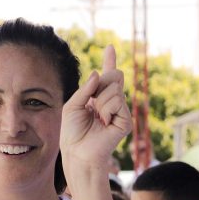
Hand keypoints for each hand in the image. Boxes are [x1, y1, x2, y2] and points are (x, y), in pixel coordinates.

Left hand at [60, 46, 131, 173]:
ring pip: (115, 88)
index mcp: (98, 98)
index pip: (106, 77)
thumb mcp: (72, 105)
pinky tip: (103, 122)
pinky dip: (106, 109)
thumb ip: (85, 89)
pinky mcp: (126, 121)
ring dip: (100, 101)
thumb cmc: (72, 132)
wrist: (77, 152)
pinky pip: (118, 101)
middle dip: (102, 84)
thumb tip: (98, 73)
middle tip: (93, 102)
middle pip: (114, 76)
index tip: (110, 47)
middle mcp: (111, 103)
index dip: (109, 62)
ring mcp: (120, 111)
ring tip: (96, 118)